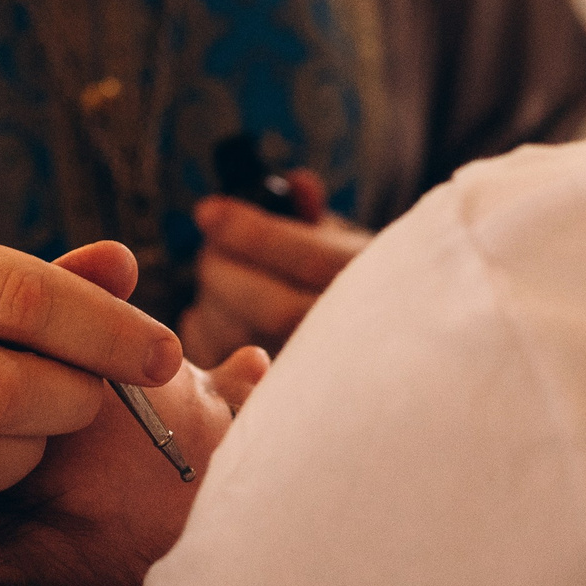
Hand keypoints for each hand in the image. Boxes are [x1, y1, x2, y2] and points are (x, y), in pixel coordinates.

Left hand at [178, 169, 370, 363]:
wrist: (381, 355)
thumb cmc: (349, 284)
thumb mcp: (345, 242)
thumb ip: (316, 216)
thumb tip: (297, 186)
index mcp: (371, 285)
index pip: (308, 258)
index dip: (251, 233)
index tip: (208, 211)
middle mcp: (354, 337)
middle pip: (275, 307)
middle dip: (226, 271)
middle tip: (209, 249)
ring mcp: (321, 376)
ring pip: (251, 344)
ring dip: (214, 304)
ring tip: (215, 280)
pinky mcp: (285, 400)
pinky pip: (233, 373)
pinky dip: (207, 338)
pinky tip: (205, 314)